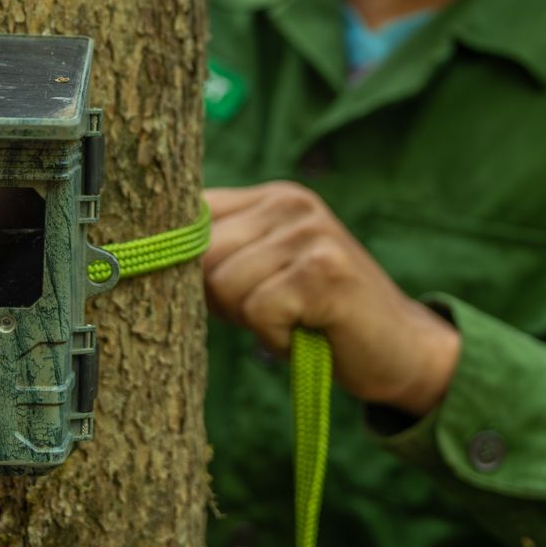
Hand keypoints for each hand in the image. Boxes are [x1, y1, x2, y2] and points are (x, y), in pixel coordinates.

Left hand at [202, 182, 460, 416]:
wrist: (402, 349)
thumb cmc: (320, 317)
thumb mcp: (268, 272)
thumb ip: (223, 254)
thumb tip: (143, 259)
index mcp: (271, 198)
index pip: (191, 212)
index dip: (182, 261)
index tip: (202, 291)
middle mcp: (291, 203)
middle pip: (200, 254)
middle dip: (219, 298)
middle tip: (268, 312)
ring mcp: (310, 233)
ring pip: (223, 284)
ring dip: (252, 320)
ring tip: (292, 319)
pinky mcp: (324, 271)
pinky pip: (257, 310)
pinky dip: (275, 337)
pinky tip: (306, 331)